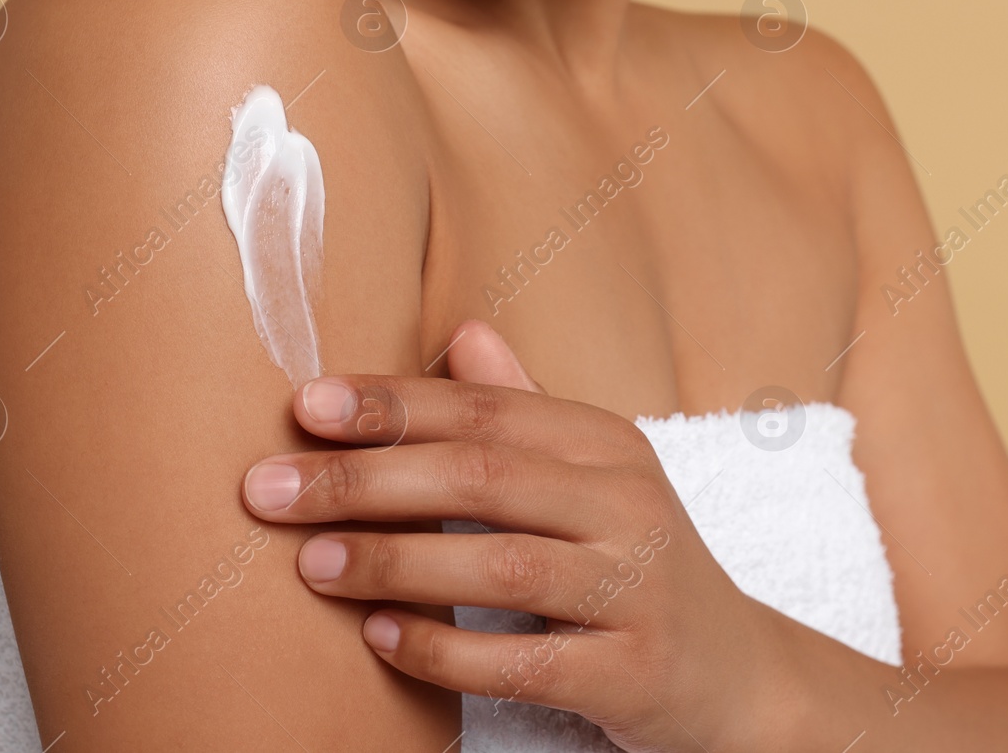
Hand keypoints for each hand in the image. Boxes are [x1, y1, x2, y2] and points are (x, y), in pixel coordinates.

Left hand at [241, 321, 788, 752]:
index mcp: (606, 444)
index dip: (392, 404)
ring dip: (395, 561)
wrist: (739, 676)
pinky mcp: (634, 672)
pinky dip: (444, 648)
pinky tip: (379, 638)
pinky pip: (526, 659)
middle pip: (483, 475)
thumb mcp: (594, 476)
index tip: (305, 406)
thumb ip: (524, 409)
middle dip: (366, 479)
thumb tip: (462, 332)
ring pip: (502, 564)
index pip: (486, 409)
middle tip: (267, 489)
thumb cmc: (635, 563)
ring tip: (309, 563)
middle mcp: (629, 504)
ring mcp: (637, 589)